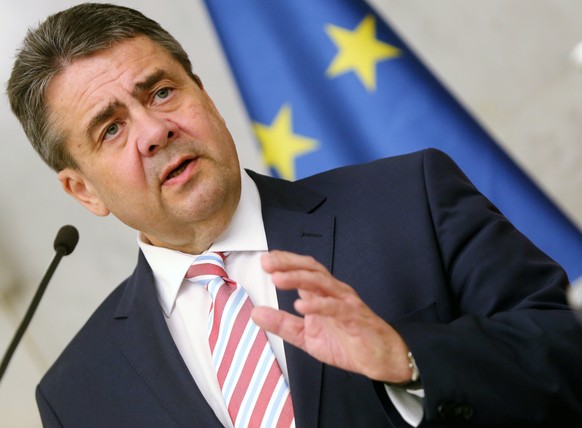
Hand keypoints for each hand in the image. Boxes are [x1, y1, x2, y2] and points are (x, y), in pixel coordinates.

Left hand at [251, 250, 411, 383]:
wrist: (380, 360)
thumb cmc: (348, 342)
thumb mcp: (306, 336)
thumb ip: (282, 324)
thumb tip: (256, 313)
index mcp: (322, 294)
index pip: (303, 270)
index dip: (285, 262)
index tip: (266, 260)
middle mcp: (334, 293)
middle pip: (311, 270)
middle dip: (288, 264)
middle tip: (268, 263)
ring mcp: (346, 303)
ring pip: (322, 283)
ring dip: (299, 278)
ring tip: (278, 279)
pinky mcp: (355, 318)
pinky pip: (336, 307)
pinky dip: (318, 305)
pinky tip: (301, 305)